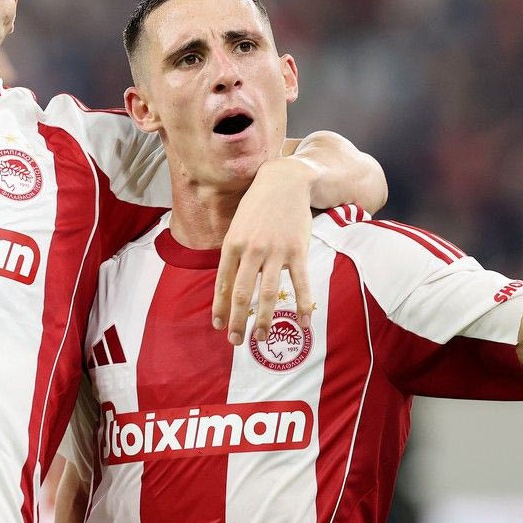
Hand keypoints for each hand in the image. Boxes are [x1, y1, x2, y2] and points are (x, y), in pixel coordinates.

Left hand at [213, 157, 314, 345]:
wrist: (284, 181)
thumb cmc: (257, 206)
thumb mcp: (237, 226)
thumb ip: (232, 254)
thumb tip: (226, 284)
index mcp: (232, 244)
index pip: (222, 283)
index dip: (220, 307)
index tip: (218, 326)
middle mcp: (251, 250)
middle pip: (242, 293)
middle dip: (237, 320)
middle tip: (235, 341)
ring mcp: (275, 251)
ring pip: (268, 292)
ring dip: (264, 319)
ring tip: (260, 338)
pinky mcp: (297, 251)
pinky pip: (300, 283)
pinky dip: (302, 305)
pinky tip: (303, 323)